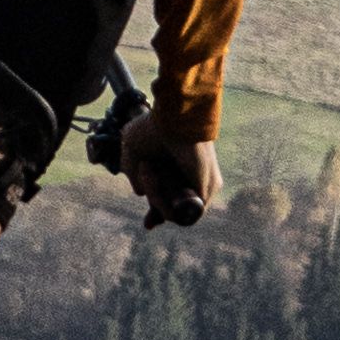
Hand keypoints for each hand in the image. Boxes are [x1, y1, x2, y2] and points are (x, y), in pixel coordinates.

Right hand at [119, 109, 215, 225]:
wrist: (173, 115)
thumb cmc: (153, 128)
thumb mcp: (134, 151)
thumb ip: (135, 174)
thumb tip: (141, 192)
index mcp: (180, 174)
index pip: (172, 203)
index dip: (158, 214)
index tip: (148, 225)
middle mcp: (193, 182)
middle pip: (170, 210)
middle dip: (154, 202)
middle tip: (146, 171)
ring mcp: (202, 187)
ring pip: (172, 212)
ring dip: (154, 196)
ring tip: (148, 169)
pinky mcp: (206, 191)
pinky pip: (178, 211)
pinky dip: (160, 199)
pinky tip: (153, 174)